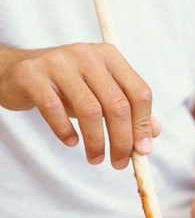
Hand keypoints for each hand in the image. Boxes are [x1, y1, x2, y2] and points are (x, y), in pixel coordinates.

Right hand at [0, 43, 159, 168]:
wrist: (16, 71)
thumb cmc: (67, 86)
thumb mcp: (101, 93)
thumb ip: (129, 110)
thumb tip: (154, 134)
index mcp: (110, 56)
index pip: (139, 92)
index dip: (143, 125)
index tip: (142, 151)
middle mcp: (87, 54)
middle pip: (117, 104)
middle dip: (122, 140)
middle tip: (120, 163)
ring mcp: (58, 62)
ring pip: (89, 110)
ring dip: (96, 142)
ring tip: (96, 159)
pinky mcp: (32, 74)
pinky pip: (54, 109)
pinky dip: (65, 131)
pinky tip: (71, 142)